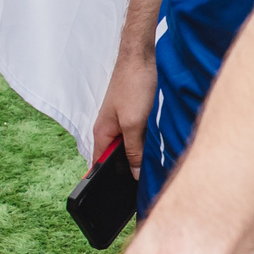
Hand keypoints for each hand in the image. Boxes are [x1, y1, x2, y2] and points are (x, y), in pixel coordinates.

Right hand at [90, 41, 156, 178]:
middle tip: (142, 187)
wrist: (142, 56)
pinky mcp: (133, 115)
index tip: (114, 198)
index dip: (104, 182)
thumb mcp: (133, 123)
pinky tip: (157, 147)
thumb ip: (133, 150)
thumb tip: (133, 174)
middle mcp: (109, 129)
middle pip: (115, 159)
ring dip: (139, 156)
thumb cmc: (133, 84)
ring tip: (152, 168)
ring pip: (129, 148)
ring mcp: (121, 122)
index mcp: (101, 134)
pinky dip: (146, 143)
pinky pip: (137, 136)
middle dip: (126, 172)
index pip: (97, 166)